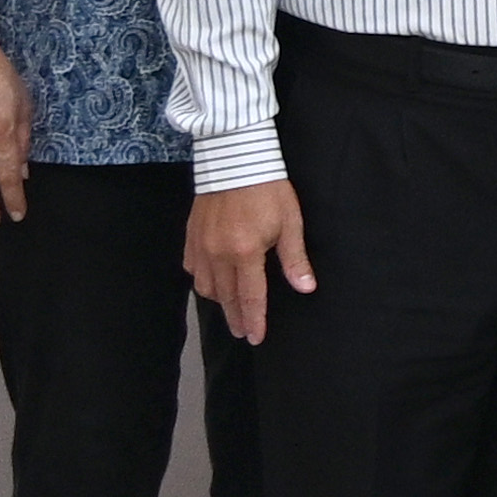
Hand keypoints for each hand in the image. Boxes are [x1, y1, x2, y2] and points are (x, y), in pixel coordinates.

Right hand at [184, 179, 313, 344]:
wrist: (235, 158)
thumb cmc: (268, 189)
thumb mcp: (290, 223)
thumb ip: (295, 259)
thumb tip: (305, 288)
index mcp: (245, 253)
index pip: (250, 297)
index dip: (254, 320)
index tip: (255, 338)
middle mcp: (218, 254)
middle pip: (225, 297)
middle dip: (235, 317)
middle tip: (243, 332)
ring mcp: (201, 245)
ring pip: (205, 286)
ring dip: (218, 301)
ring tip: (230, 310)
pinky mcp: (191, 235)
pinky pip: (192, 267)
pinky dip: (202, 280)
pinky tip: (210, 282)